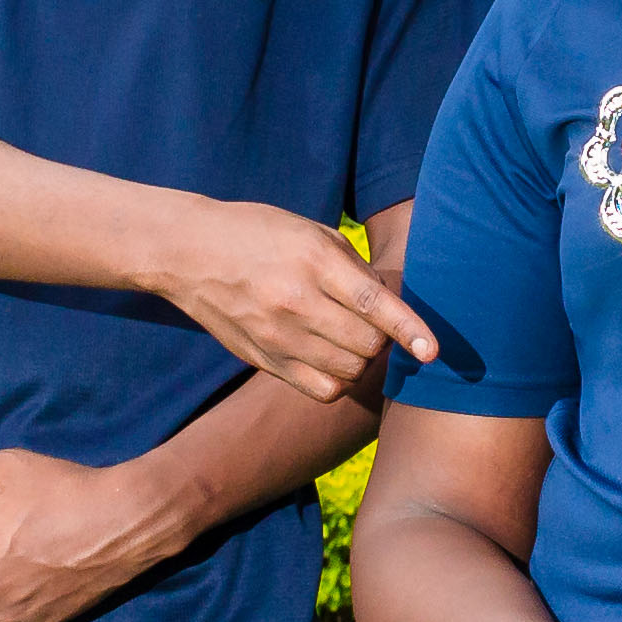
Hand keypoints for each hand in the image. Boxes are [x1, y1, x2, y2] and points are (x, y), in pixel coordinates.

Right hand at [141, 194, 442, 406]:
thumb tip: (391, 306)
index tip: (433, 351)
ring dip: (362, 360)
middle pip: (367, 346)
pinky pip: (320, 390)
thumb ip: (353, 268)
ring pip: (348, 372)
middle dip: (384, 340)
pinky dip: (338, 381)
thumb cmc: (257, 233)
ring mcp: (276, 336)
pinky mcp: (263, 360)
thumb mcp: (309, 231)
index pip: (374, 304)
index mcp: (313, 260)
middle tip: (375, 323)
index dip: (409, 330)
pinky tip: (331, 359)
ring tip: (350, 337)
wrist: (188, 253)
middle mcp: (295, 302)